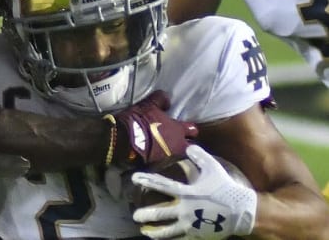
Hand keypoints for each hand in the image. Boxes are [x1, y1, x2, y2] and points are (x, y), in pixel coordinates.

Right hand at [113, 90, 197, 165]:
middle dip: (185, 144)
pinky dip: (159, 156)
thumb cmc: (140, 120)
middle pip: (188, 147)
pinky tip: (152, 152)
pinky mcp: (155, 165)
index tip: (185, 126)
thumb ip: (161, 100)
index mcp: (178, 130)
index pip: (192, 130)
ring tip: (162, 147)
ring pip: (175, 155)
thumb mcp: (149, 104)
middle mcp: (177, 146)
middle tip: (177, 140)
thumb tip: (168, 100)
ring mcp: (167, 157)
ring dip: (171, 151)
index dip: (189, 128)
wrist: (125, 140)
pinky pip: (162, 160)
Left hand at [131, 144, 256, 238]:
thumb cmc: (226, 187)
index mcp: (187, 193)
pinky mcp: (197, 235)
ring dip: (154, 231)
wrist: (242, 211)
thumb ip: (199, 156)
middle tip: (135, 215)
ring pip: (168, 231)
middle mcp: (185, 210)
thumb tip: (188, 146)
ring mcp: (191, 225)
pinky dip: (170, 239)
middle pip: (160, 213)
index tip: (134, 179)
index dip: (147, 181)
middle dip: (146, 214)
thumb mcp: (213, 167)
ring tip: (144, 231)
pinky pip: (180, 238)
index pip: (162, 185)